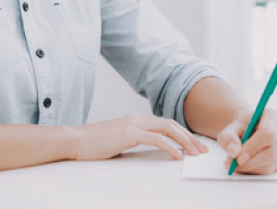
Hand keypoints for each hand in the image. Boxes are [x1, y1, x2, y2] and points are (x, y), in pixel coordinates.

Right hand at [70, 115, 208, 160]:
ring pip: (168, 129)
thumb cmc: (92, 145)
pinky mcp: (129, 134)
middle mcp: (137, 119)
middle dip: (190, 137)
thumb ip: (131, 142)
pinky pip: (156, 139)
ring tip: (195, 153)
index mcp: (135, 121)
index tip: (194, 145)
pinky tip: (178, 156)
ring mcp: (133, 125)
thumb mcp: (117, 142)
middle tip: (203, 150)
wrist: (74, 140)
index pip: (165, 124)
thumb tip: (145, 151)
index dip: (183, 134)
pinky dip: (170, 147)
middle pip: (171, 124)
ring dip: (185, 141)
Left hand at [216, 109, 276, 174]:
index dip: (253, 147)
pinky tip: (247, 164)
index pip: (268, 133)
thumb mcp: (231, 128)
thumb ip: (228, 137)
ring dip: (251, 168)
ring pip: (270, 164)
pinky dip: (256, 170)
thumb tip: (234, 152)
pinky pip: (271, 170)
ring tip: (236, 164)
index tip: (238, 157)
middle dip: (250, 162)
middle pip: (271, 152)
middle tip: (232, 164)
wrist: (250, 129)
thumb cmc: (243, 127)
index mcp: (273, 116)